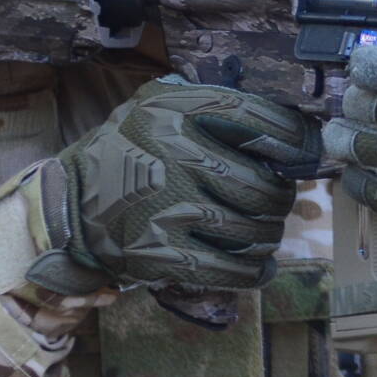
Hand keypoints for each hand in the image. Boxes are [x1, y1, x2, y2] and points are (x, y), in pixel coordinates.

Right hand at [28, 77, 319, 292]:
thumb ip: (210, 105)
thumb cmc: (128, 152)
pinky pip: (232, 268)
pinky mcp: (161, 253)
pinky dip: (256, 271)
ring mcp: (168, 206)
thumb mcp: (156, 106)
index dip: (292, 138)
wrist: (70, 205)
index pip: (254, 117)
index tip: (306, 151)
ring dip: (268, 235)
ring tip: (262, 231)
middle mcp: (172, 153)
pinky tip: (260, 266)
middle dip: (279, 199)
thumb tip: (292, 127)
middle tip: (274, 201)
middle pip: (262, 184)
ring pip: (253, 229)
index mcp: (173, 109)